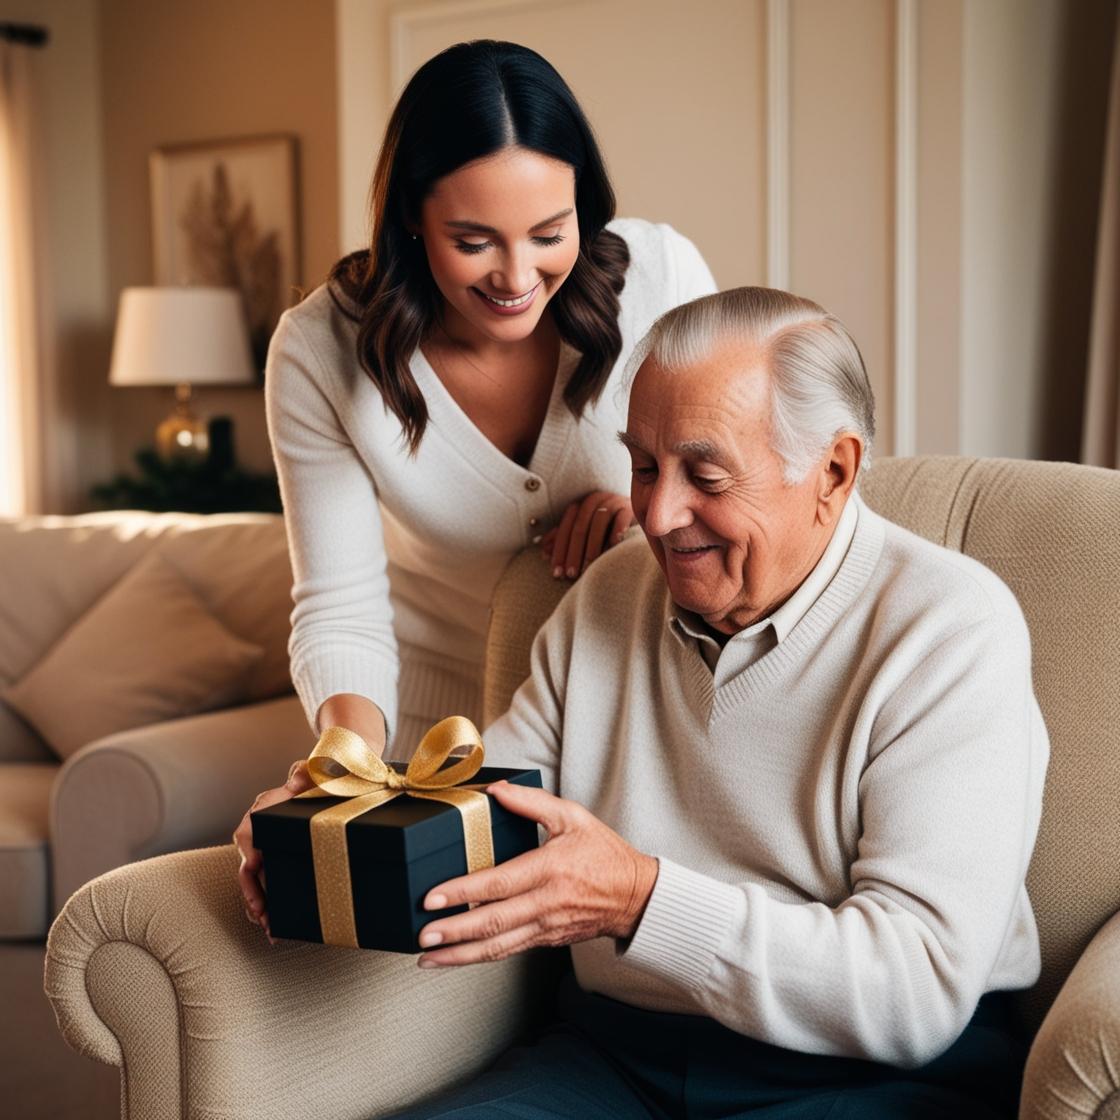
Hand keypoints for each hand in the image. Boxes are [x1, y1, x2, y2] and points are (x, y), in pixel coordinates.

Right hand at [234, 759, 313, 939]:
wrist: (328, 786)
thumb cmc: (318, 780)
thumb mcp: (314, 774)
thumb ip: (305, 774)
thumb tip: (300, 775)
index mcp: (262, 813)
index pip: (248, 834)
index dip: (248, 850)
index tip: (253, 864)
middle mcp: (257, 834)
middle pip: (247, 868)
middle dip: (252, 894)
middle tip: (263, 916)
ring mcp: (264, 852)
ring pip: (254, 885)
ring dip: (259, 908)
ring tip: (270, 930)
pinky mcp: (275, 864)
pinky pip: (266, 888)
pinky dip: (268, 908)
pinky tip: (275, 929)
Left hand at [415, 781, 658, 967]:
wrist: (635, 896)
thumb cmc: (603, 853)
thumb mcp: (573, 817)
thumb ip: (532, 803)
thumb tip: (496, 791)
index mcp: (550, 869)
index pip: (498, 883)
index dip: (463, 892)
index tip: (432, 897)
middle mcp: (546, 903)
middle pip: (492, 922)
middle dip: (453, 931)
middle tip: (421, 935)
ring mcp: (546, 927)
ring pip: (497, 946)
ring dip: (459, 955)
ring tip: (427, 958)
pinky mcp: (547, 941)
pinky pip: (508, 951)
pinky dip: (479, 957)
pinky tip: (456, 958)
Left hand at [540, 491, 633, 579]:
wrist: (641, 515)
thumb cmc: (608, 529)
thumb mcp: (585, 533)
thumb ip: (565, 539)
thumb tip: (544, 553)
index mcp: (582, 505)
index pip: (565, 527)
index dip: (559, 550)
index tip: (557, 573)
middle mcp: (596, 500)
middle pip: (579, 526)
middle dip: (573, 552)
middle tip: (571, 575)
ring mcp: (614, 501)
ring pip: (598, 521)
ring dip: (592, 546)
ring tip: (589, 567)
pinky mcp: (631, 506)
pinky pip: (622, 517)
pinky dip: (617, 530)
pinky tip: (613, 546)